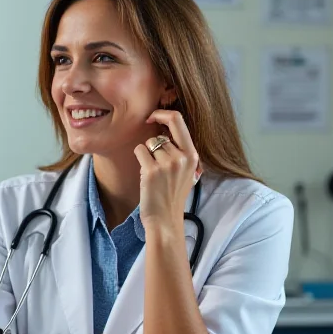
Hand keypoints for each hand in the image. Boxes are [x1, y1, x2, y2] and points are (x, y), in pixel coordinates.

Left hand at [134, 109, 199, 228]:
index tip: (153, 117)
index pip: (178, 120)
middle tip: (153, 157)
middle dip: (154, 145)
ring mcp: (167, 164)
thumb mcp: (187, 172)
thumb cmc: (172, 196)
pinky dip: (139, 159)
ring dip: (147, 155)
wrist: (165, 220)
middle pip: (160, 136)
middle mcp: (182, 157)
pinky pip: (139, 150)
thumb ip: (181, 152)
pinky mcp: (151, 171)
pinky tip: (146, 175)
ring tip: (154, 173)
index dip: (162, 113)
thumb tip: (166, 130)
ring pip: (149, 144)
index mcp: (192, 155)